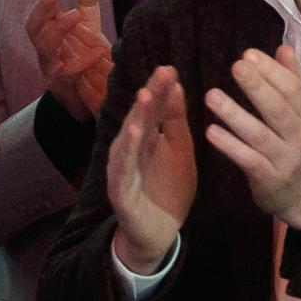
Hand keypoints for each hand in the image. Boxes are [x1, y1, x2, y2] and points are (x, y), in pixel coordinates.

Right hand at [24, 0, 110, 119]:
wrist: (92, 103)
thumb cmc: (87, 64)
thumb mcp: (88, 32)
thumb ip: (87, 8)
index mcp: (49, 34)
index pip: (41, 8)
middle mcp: (45, 51)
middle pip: (32, 26)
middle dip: (41, 8)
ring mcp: (51, 69)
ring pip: (43, 48)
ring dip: (57, 30)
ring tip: (74, 15)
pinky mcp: (64, 89)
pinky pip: (68, 74)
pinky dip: (82, 62)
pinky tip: (98, 50)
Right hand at [106, 66, 195, 273]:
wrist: (159, 232)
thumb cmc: (169, 189)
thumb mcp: (180, 151)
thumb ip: (175, 121)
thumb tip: (175, 84)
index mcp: (148, 137)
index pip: (153, 108)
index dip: (160, 89)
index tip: (170, 68)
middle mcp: (131, 148)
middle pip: (139, 117)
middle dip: (150, 95)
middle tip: (161, 73)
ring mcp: (123, 168)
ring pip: (128, 139)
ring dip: (135, 117)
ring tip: (145, 96)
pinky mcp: (120, 190)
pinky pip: (123, 167)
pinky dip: (127, 150)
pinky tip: (134, 133)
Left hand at [203, 45, 300, 228]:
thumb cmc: (300, 146)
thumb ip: (295, 81)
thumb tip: (284, 48)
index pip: (293, 89)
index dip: (272, 71)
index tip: (249, 54)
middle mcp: (300, 136)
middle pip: (278, 108)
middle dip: (257, 86)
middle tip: (236, 66)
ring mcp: (284, 159)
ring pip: (259, 134)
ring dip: (234, 114)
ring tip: (211, 96)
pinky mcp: (269, 178)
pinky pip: (247, 159)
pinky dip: (229, 145)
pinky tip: (211, 131)